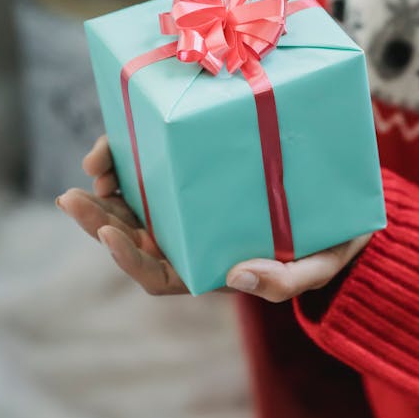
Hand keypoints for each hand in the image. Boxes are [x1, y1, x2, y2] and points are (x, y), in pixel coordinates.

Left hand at [58, 135, 371, 301]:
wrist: (346, 202)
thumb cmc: (331, 241)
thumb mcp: (318, 265)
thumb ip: (287, 282)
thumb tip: (238, 278)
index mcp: (210, 268)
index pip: (156, 274)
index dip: (127, 260)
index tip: (108, 236)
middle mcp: (190, 239)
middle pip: (131, 237)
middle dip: (97, 220)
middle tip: (72, 198)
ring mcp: (188, 206)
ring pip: (132, 202)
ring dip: (105, 186)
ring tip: (95, 161)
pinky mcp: (193, 171)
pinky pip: (153, 166)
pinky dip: (133, 155)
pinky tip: (123, 135)